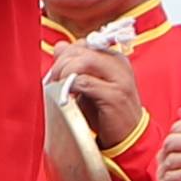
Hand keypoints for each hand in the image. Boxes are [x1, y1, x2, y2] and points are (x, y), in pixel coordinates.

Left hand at [53, 35, 142, 149]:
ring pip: (84, 61)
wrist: (128, 137)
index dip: (65, 54)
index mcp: (115, 59)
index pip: (84, 44)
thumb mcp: (89, 85)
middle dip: (61, 63)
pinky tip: (66, 97)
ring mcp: (120, 79)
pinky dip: (69, 87)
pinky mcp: (114, 95)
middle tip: (53, 80)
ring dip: (64, 72)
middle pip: (82, 50)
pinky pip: (85, 83)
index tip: (56, 70)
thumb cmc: (106, 112)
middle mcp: (119, 64)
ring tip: (58, 87)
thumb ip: (76, 65)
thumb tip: (59, 47)